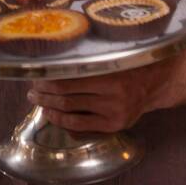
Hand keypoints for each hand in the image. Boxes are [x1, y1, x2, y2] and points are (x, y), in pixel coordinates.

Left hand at [27, 58, 177, 133]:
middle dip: (44, 94)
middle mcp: (113, 93)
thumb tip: (50, 66)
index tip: (36, 76)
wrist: (154, 84)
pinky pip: (81, 126)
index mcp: (110, 71)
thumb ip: (86, 62)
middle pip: (66, 95)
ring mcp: (113, 111)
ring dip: (49, 108)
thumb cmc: (125, 67)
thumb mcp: (110, 58)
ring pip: (70, 112)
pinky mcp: (114, 126)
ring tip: (38, 102)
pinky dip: (62, 121)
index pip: (68, 78)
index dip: (48, 79)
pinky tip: (52, 115)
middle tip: (31, 91)